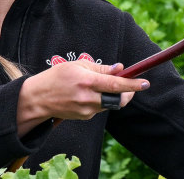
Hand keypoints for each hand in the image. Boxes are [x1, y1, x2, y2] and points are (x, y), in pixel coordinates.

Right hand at [16, 60, 149, 135]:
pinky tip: (88, 94)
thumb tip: (119, 69)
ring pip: (110, 104)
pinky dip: (101, 101)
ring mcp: (87, 109)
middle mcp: (89, 97)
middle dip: (128, 93)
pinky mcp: (85, 117)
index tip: (145, 83)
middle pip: (118, 99)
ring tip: (101, 86)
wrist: (37, 99)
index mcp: (87, 81)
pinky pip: (99, 108)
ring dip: (112, 96)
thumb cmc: (56, 78)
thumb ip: (100, 68)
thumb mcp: (76, 65)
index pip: (116, 85)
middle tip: (130, 86)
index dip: (133, 85)